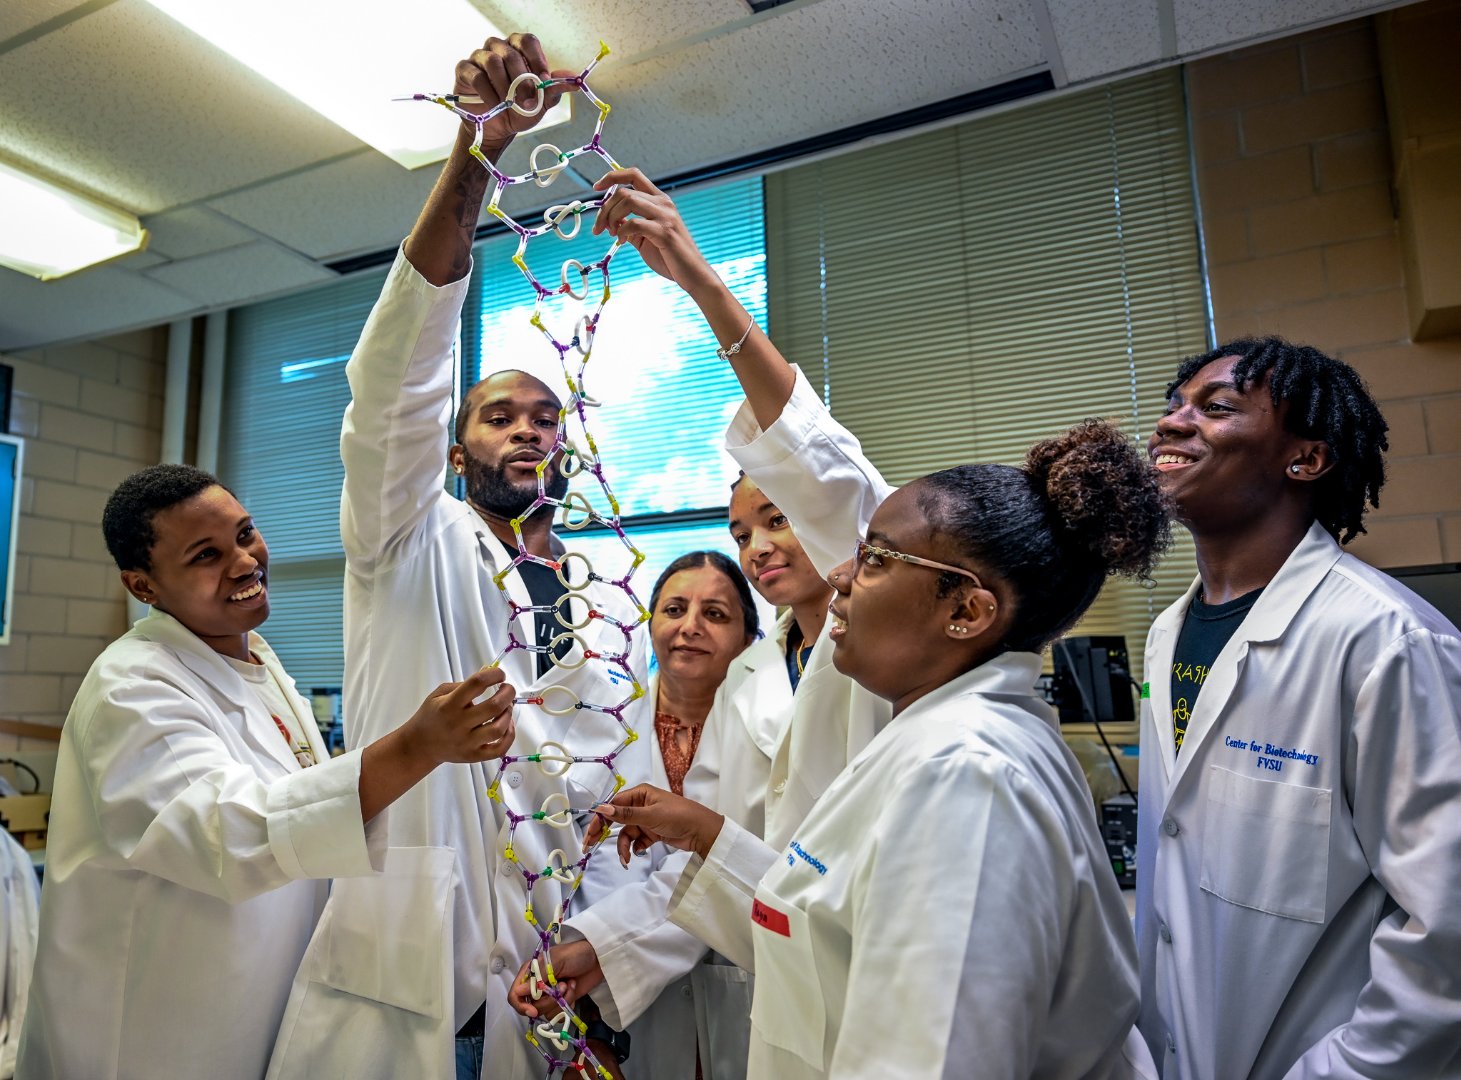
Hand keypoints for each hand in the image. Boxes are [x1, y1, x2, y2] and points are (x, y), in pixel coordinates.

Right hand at [403, 667, 515, 765]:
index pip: (477, 683)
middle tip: (508, 689)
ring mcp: (467, 742)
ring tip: (506, 707)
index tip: (499, 674)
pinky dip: (509, 737)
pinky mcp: (473, 756)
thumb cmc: (430, 717)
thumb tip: (488, 672)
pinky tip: (507, 726)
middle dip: (507, 693)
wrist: (419, 746)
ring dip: (508, 714)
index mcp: (449, 705)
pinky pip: (499, 750)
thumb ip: (463, 684)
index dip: (493, 674)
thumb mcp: (438, 694)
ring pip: (498, 729)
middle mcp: (459, 724)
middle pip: (493, 706)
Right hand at [454, 34, 575, 154]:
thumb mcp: (540, 102)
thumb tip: (575, 81)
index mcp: (519, 50)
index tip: (543, 82)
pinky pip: (476, 75)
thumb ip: (554, 89)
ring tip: (508, 104)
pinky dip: (487, 92)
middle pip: (511, 53)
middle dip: (522, 80)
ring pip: (492, 61)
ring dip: (504, 86)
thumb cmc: (518, 110)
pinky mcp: (464, 70)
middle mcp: (499, 48)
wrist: (498, 129)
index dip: (537, 59)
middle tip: (526, 101)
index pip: (528, 41)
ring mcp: (480, 57)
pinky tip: (494, 105)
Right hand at [508, 939, 604, 1018]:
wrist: (599, 958)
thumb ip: (538, 975)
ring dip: (560, 1001)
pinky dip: (567, 1005)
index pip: (515, 994)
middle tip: (563, 986)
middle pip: (531, 1007)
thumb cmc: (577, 953)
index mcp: (531, 972)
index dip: (521, 1005)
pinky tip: (573, 990)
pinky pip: (557, 1014)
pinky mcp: (561, 1001)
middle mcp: (537, 984)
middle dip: (548, 1001)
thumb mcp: (557, 959)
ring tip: (570, 985)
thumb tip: (519, 991)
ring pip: (545, 1012)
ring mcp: (549, 994)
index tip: (534, 1010)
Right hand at [586, 784, 724, 863]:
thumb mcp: (650, 815)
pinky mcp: (652, 832)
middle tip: (590, 846)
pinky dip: (634, 848)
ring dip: (623, 846)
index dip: (599, 818)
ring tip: (625, 859)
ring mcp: (646, 819)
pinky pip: (636, 841)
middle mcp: (641, 804)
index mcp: (640, 793)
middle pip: (616, 818)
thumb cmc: (678, 816)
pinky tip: (638, 854)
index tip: (590, 833)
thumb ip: (625, 814)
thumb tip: (601, 808)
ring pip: (626, 833)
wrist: (702, 832)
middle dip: (604, 833)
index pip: (613, 804)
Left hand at [592, 168, 721, 296]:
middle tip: (599, 228)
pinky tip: (621, 242)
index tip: (596, 188)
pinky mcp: (665, 232)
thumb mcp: (645, 238)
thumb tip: (611, 218)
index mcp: (660, 200)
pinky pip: (634, 223)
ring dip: (611, 217)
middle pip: (624, 191)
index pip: (634, 175)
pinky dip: (622, 232)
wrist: (692, 274)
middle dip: (605, 209)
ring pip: (628, 201)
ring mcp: (665, 216)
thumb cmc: (670, 257)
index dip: (612, 177)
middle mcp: (663, 203)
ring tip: (611, 234)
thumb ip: (630, 226)